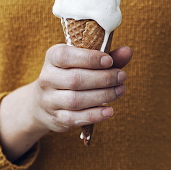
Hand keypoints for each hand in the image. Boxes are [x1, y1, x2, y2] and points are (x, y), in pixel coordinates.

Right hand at [0, 45, 132, 160]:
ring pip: (76, 100)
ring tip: (119, 90)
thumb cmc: (70, 75)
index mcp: (52, 58)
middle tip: (122, 77)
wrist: (43, 102)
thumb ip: (106, 57)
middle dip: (103, 78)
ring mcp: (50, 100)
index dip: (89, 58)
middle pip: (75, 79)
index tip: (109, 61)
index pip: (65, 56)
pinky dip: (95, 115)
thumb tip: (127, 51)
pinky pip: (76, 118)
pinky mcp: (56, 118)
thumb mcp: (83, 62)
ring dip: (103, 96)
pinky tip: (109, 110)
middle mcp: (47, 78)